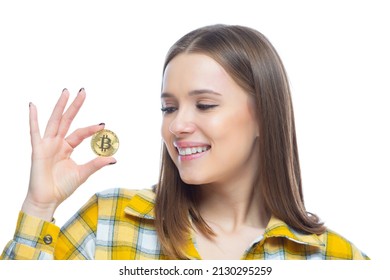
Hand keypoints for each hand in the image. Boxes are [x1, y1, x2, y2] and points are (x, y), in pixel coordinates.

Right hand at [21, 89, 115, 220]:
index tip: (103, 125)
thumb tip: (114, 158)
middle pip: (67, 120)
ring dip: (60, 106)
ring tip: (66, 92)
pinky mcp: (37, 150)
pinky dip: (33, 119)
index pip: (80, 133)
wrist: (47, 200)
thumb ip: (96, 164)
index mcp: (67, 148)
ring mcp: (46, 145)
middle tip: (83, 91)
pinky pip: (34, 132)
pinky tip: (33, 106)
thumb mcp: (83, 173)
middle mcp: (57, 143)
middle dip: (75, 106)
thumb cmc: (62, 187)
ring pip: (54, 121)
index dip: (92, 129)